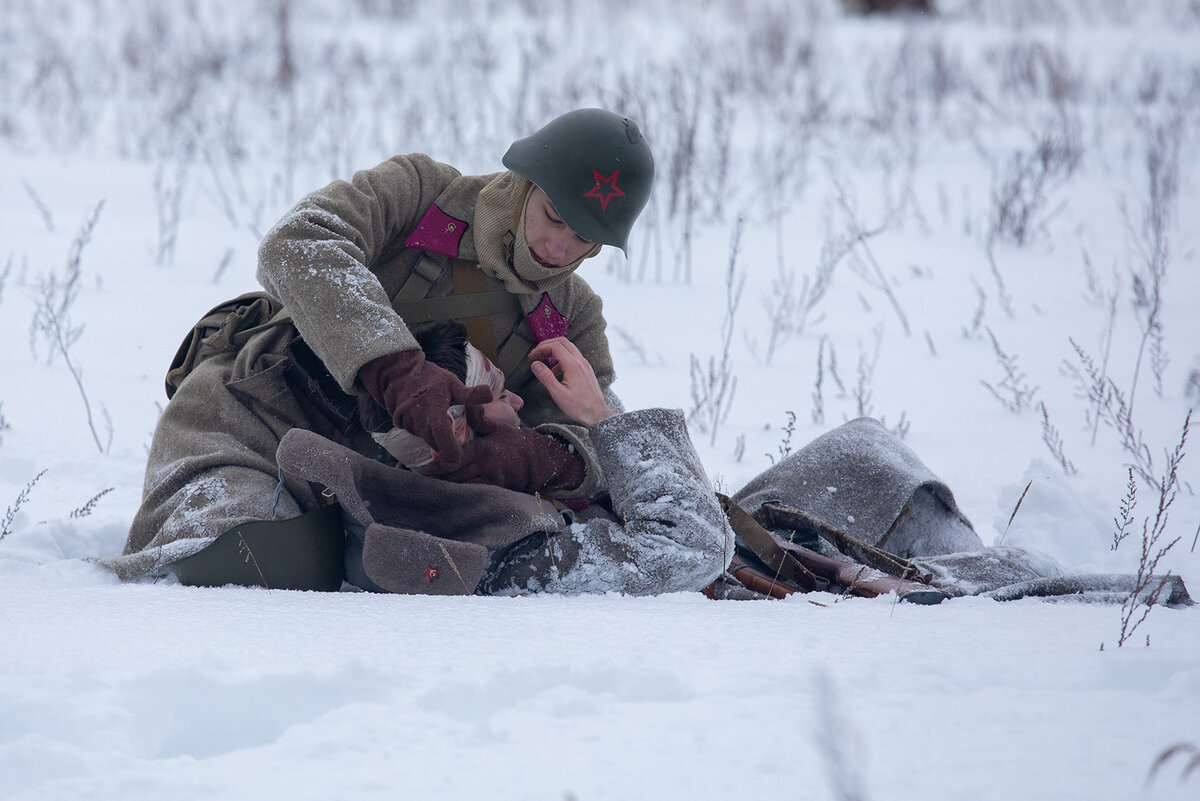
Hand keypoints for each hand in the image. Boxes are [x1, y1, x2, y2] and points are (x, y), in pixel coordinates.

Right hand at [358, 350, 492, 470]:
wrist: (400, 374)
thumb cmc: (430, 378)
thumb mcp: (452, 383)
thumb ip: (470, 394)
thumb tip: (490, 395)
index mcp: (434, 414)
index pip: (443, 443)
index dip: (452, 456)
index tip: (460, 459)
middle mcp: (420, 424)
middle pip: (437, 447)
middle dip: (448, 447)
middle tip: (458, 437)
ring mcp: (409, 426)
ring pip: (428, 441)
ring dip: (437, 438)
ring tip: (445, 422)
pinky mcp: (403, 426)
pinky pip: (419, 434)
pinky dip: (427, 431)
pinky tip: (431, 419)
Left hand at [422, 412, 584, 493]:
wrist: (537, 460)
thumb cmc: (513, 442)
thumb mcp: (497, 427)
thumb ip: (479, 420)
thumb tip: (466, 405)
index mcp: (483, 449)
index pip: (456, 459)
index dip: (439, 466)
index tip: (424, 471)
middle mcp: (485, 466)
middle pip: (456, 476)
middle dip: (439, 481)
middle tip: (422, 484)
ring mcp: (491, 481)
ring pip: (464, 488)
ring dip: (448, 490)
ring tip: (432, 492)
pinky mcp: (496, 491)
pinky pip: (476, 494)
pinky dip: (462, 496)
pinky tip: (451, 498)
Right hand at [528, 337, 614, 426]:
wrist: (597, 414)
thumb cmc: (579, 407)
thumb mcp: (558, 393)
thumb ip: (545, 377)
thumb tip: (535, 364)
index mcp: (573, 365)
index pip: (555, 346)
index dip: (541, 348)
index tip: (532, 356)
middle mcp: (581, 361)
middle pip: (562, 342)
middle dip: (547, 345)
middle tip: (537, 353)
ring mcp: (585, 365)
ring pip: (569, 348)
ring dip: (555, 350)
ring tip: (544, 360)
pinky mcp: (587, 370)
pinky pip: (573, 357)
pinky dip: (562, 358)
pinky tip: (556, 372)